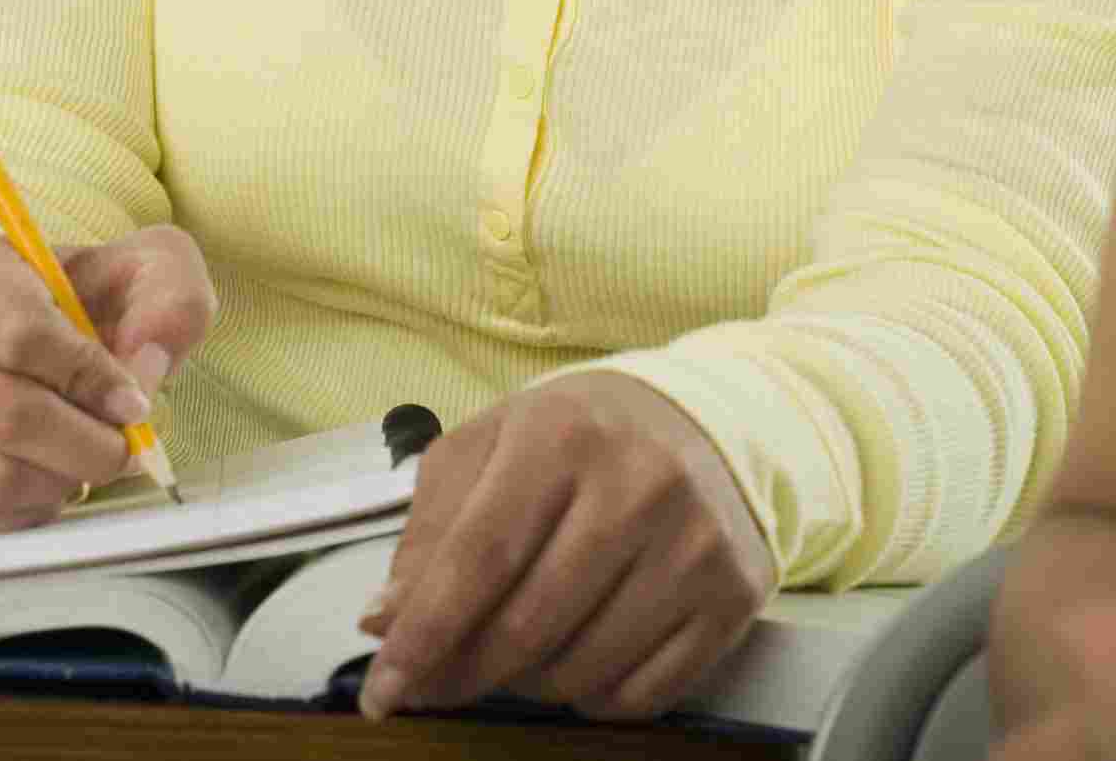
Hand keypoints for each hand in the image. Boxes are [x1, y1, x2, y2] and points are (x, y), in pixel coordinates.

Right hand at [0, 224, 214, 532]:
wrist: (10, 342)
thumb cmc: (78, 306)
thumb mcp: (141, 272)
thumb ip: (170, 298)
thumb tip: (150, 358)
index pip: (21, 333)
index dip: (90, 380)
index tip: (134, 403)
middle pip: (2, 412)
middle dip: (84, 445)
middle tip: (121, 453)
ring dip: (54, 483)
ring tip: (78, 463)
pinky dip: (15, 513)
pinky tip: (38, 482)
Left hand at [357, 370, 777, 722]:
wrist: (703, 419)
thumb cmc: (577, 437)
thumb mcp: (490, 447)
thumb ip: (430, 529)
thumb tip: (385, 621)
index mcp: (563, 434)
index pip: (478, 560)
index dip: (423, 637)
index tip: (382, 693)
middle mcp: (640, 483)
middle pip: (526, 628)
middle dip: (463, 674)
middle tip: (436, 685)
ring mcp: (695, 543)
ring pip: (580, 672)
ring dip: (529, 684)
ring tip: (520, 648)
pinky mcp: (733, 594)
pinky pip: (640, 696)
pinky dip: (592, 697)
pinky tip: (583, 653)